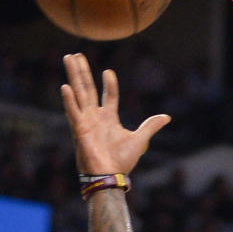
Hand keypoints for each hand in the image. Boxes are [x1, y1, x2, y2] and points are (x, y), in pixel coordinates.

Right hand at [61, 54, 168, 175]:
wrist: (111, 176)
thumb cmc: (122, 161)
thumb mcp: (140, 140)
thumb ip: (150, 126)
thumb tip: (167, 117)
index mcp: (109, 118)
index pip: (108, 95)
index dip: (109, 83)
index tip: (108, 72)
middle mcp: (95, 116)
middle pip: (87, 88)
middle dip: (82, 72)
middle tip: (76, 55)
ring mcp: (86, 121)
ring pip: (78, 93)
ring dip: (73, 76)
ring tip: (68, 58)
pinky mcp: (79, 130)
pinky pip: (73, 112)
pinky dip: (69, 100)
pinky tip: (65, 87)